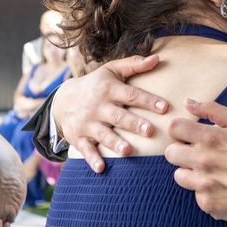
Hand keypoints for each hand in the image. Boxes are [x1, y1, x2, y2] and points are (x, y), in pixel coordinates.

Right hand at [52, 54, 168, 171]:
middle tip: (150, 131)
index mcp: (109, 89)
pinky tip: (101, 168)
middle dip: (133, 123)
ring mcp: (87, 123)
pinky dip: (92, 159)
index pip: (132, 95)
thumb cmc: (96, 84)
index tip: (165, 107)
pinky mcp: (78, 138)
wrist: (62, 99)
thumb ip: (134, 65)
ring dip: (115, 143)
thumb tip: (157, 58)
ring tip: (127, 151)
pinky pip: (85, 150)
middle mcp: (98, 106)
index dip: (148, 101)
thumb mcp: (111, 70)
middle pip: (118, 116)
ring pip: (103, 134)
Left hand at [164, 99, 226, 226]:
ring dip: (191, 173)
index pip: (174, 128)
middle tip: (201, 154)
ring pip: (179, 176)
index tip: (191, 136)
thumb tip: (187, 102)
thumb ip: (213, 110)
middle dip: (183, 151)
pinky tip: (223, 187)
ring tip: (213, 172)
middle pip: (170, 153)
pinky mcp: (206, 204)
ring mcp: (204, 184)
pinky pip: (194, 194)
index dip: (182, 131)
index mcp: (211, 137)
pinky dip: (205, 191)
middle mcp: (203, 161)